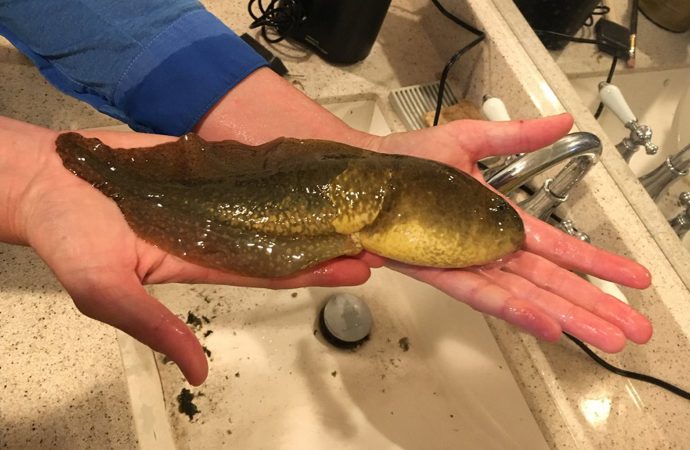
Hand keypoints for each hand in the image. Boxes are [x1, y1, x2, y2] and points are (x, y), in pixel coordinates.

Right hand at [2, 117, 375, 385]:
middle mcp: (213, 231)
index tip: (360, 267)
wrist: (49, 180)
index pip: (272, 270)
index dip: (317, 271)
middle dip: (329, 239)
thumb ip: (155, 328)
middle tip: (377, 233)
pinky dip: (280, 172)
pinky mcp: (200, 169)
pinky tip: (309, 169)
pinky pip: (249, 171)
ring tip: (354, 200)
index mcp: (200, 260)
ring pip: (273, 204)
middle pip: (284, 239)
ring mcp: (210, 198)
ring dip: (311, 205)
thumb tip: (198, 374)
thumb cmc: (69, 237)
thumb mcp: (106, 292)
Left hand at [368, 113, 652, 351]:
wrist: (363, 174)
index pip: (559, 245)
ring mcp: (467, 261)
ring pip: (525, 296)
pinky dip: (514, 311)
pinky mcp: (440, 270)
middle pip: (551, 281)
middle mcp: (489, 246)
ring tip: (605, 337)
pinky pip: (482, 294)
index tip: (633, 277)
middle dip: (594, 304)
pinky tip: (546, 326)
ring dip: (566, 316)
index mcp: (500, 219)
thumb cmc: (408, 161)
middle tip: (632, 328)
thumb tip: (561, 120)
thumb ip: (517, 137)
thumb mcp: (470, 140)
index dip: (597, 262)